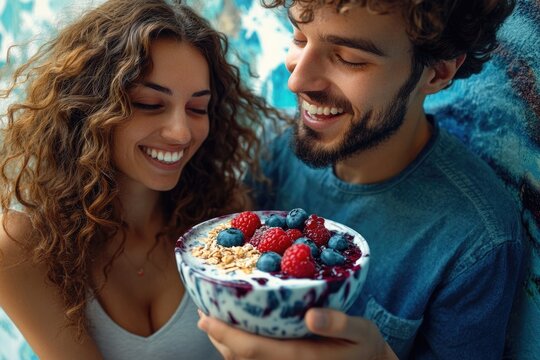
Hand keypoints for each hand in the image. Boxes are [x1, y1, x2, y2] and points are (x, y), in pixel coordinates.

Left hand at [197, 308, 396, 359]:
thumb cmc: (366, 348)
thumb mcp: (362, 332)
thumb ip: (339, 323)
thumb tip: (310, 315)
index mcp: (299, 358)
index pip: (250, 349)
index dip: (224, 333)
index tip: (205, 316)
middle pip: (238, 357)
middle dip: (217, 336)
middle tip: (203, 312)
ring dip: (224, 342)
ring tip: (213, 320)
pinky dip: (238, 349)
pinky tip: (237, 332)